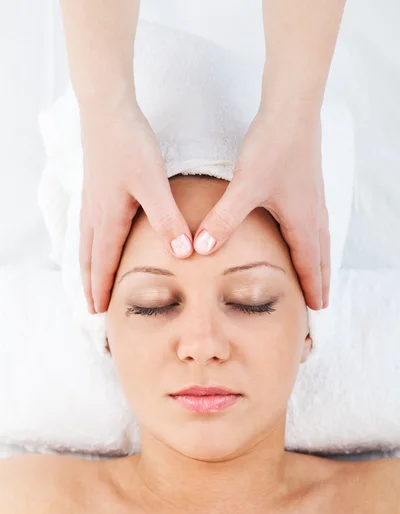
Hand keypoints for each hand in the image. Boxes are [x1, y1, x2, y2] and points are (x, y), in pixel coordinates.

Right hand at [79, 95, 193, 313]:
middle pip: (89, 259)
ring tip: (90, 283)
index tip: (102, 312)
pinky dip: (90, 247)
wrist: (107, 111)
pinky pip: (88, 228)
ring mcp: (92, 201)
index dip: (103, 289)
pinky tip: (98, 242)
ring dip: (88, 268)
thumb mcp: (153, 184)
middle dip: (91, 285)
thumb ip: (168, 220)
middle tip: (93, 308)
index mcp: (108, 219)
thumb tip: (183, 254)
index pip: (103, 264)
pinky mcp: (95, 188)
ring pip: (86, 244)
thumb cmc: (130, 146)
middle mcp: (95, 214)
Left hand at [192, 108, 329, 310]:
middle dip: (320, 281)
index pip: (309, 264)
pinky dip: (315, 241)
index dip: (311, 288)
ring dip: (320, 262)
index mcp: (302, 221)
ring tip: (319, 276)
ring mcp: (314, 199)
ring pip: (321, 240)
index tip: (315, 310)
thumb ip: (223, 220)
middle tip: (321, 305)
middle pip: (320, 257)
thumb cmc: (273, 148)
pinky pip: (316, 224)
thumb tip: (200, 249)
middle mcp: (313, 214)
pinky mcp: (308, 186)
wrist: (292, 111)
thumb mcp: (245, 187)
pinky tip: (306, 237)